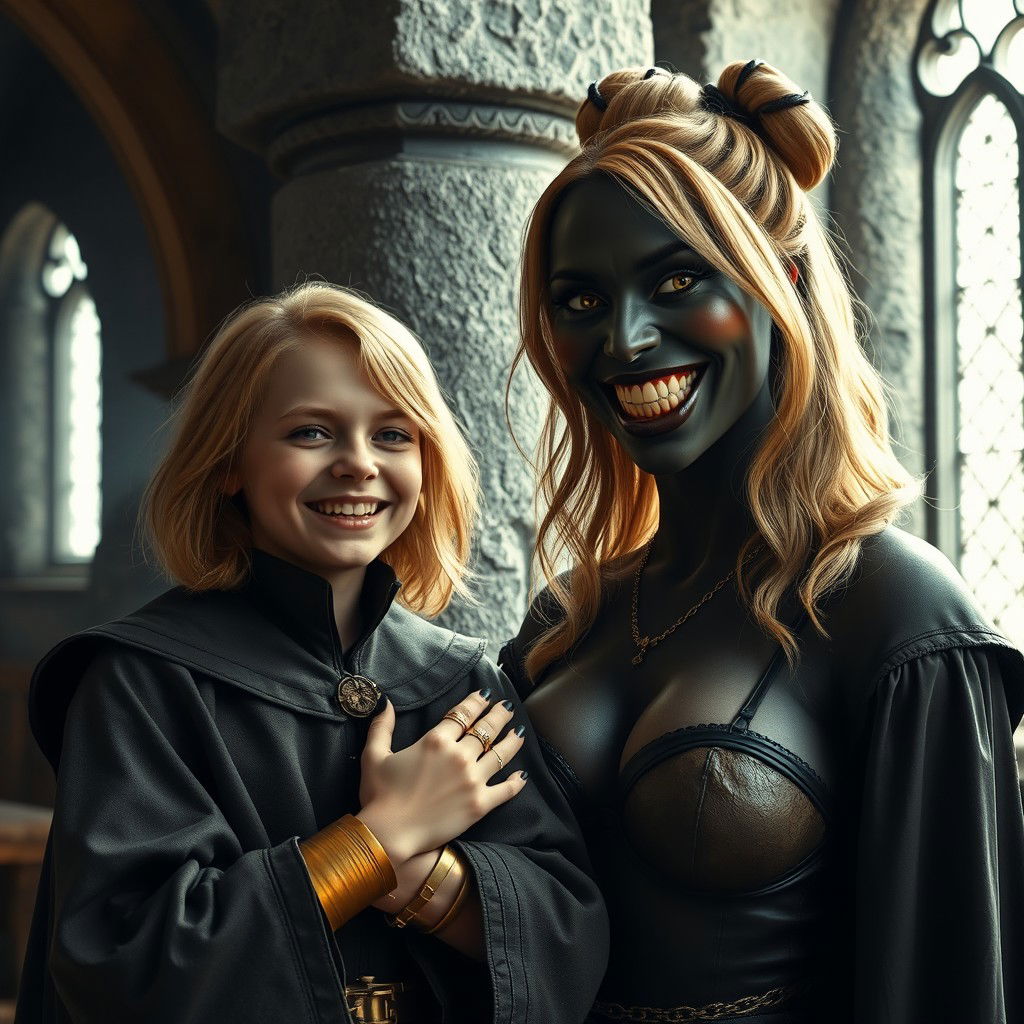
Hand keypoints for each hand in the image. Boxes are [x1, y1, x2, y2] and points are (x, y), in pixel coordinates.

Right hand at [356, 689, 527, 864]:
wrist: (390, 835)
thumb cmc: (379, 796)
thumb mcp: (374, 755)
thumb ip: (382, 727)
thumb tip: (385, 702)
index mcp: (436, 741)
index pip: (463, 714)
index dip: (476, 702)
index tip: (486, 695)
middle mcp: (459, 756)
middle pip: (486, 729)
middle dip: (499, 715)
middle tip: (508, 707)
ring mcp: (472, 780)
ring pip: (500, 754)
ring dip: (512, 741)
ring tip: (519, 732)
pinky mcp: (479, 804)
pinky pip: (505, 790)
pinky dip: (516, 782)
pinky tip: (522, 776)